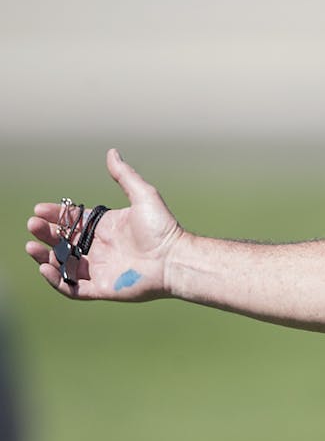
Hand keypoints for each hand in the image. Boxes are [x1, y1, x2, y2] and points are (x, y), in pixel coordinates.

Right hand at [25, 149, 184, 299]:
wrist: (175, 259)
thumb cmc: (163, 228)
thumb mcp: (143, 196)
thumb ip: (125, 176)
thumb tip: (112, 152)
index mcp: (107, 228)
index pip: (74, 222)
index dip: (56, 215)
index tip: (39, 209)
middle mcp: (101, 248)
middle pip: (64, 242)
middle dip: (46, 233)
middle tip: (33, 225)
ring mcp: (100, 269)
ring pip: (63, 264)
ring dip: (44, 257)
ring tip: (31, 247)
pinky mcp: (101, 288)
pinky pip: (71, 288)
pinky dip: (56, 280)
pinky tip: (45, 267)